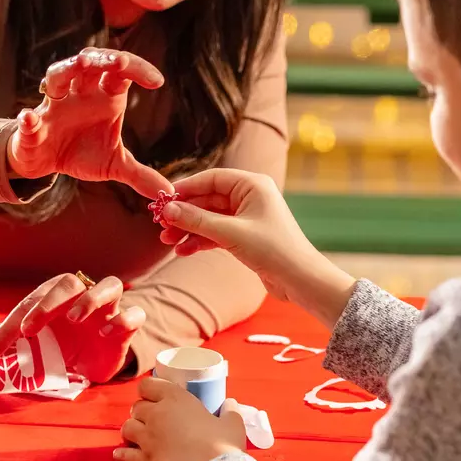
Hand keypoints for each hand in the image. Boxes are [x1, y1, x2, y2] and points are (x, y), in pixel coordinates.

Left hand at [0, 272, 145, 384]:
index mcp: (56, 298)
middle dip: (48, 303)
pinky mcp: (127, 326)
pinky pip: (134, 313)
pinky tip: (107, 333)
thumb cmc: (66, 348)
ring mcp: (109, 309)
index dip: (12, 324)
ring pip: (110, 284)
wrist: (95, 363)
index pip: (32, 301)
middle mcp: (83, 297)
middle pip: (70, 282)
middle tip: (31, 328)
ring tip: (76, 318)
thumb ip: (19, 349)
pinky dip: (122, 320)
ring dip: (91, 298)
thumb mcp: (41, 350)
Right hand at [7, 49, 173, 198]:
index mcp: (103, 97)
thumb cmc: (80, 152)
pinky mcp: (31, 128)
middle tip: (120, 62)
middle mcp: (78, 93)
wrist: (45, 163)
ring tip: (81, 63)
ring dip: (68, 68)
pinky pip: (29, 120)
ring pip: (57, 76)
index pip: (121, 73)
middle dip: (104, 59)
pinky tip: (30, 118)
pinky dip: (29, 119)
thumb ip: (139, 174)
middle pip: (89, 64)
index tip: (158, 82)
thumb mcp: (113, 165)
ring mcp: (53, 106)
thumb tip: (169, 192)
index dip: (138, 69)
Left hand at [113, 376, 246, 460]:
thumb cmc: (224, 447)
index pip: (148, 385)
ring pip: (126, 428)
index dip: (149, 391)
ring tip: (140, 437)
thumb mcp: (233, 425)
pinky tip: (122, 456)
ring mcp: (147, 439)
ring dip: (132, 431)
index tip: (155, 397)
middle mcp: (156, 415)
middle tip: (152, 421)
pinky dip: (122, 456)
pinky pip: (123, 456)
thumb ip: (230, 412)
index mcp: (175, 399)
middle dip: (142, 413)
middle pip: (136, 407)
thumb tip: (230, 403)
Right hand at [158, 169, 358, 327]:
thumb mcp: (231, 233)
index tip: (161, 200)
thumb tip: (167, 210)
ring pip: (209, 218)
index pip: (210, 178)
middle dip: (183, 213)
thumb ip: (197, 220)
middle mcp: (250, 196)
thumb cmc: (274, 250)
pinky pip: (216, 233)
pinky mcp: (245, 236)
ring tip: (167, 241)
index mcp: (252, 184)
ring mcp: (247, 217)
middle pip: (207, 199)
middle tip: (160, 224)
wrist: (301, 281)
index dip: (185, 189)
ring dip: (188, 229)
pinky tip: (183, 251)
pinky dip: (200, 241)